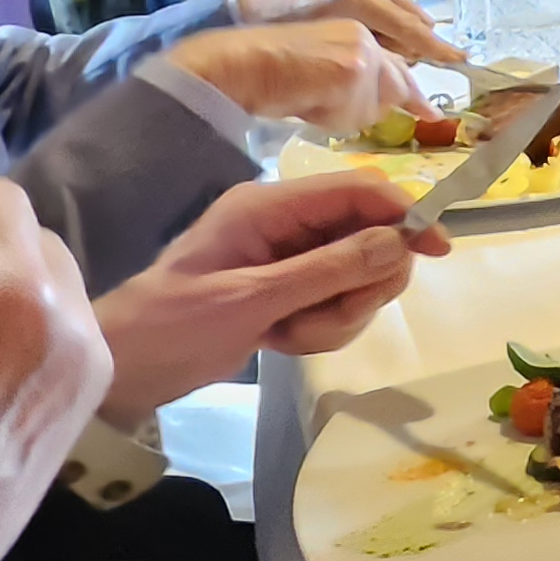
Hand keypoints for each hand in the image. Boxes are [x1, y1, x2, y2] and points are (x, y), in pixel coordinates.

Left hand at [92, 173, 444, 421]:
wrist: (122, 370)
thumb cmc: (174, 326)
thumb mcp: (252, 299)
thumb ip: (329, 268)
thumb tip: (400, 240)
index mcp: (269, 205)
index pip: (359, 189)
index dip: (404, 213)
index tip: (437, 251)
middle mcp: (285, 224)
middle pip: (367, 237)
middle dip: (360, 285)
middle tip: (325, 319)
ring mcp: (287, 260)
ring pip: (356, 278)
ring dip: (337, 314)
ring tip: (290, 335)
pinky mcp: (286, 292)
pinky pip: (335, 304)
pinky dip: (321, 328)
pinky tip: (282, 342)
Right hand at [164, 20, 438, 135]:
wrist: (247, 63)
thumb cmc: (272, 72)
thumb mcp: (322, 68)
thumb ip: (354, 78)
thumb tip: (387, 103)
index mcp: (357, 32)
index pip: (395, 65)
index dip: (412, 93)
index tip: (432, 113)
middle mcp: (365, 37)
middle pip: (396, 86)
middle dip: (394, 105)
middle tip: (412, 116)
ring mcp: (362, 53)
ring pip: (375, 107)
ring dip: (348, 116)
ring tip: (314, 102)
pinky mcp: (353, 68)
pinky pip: (356, 114)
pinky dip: (333, 118)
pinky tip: (310, 104)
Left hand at [234, 0, 464, 64]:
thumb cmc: (290, 23)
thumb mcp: (330, 45)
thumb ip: (369, 56)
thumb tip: (398, 71)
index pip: (414, 31)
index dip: (439, 50)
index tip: (462, 61)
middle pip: (416, 27)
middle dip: (417, 49)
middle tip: (399, 72)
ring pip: (407, 20)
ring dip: (404, 41)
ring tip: (381, 58)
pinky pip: (395, 11)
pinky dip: (393, 30)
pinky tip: (375, 44)